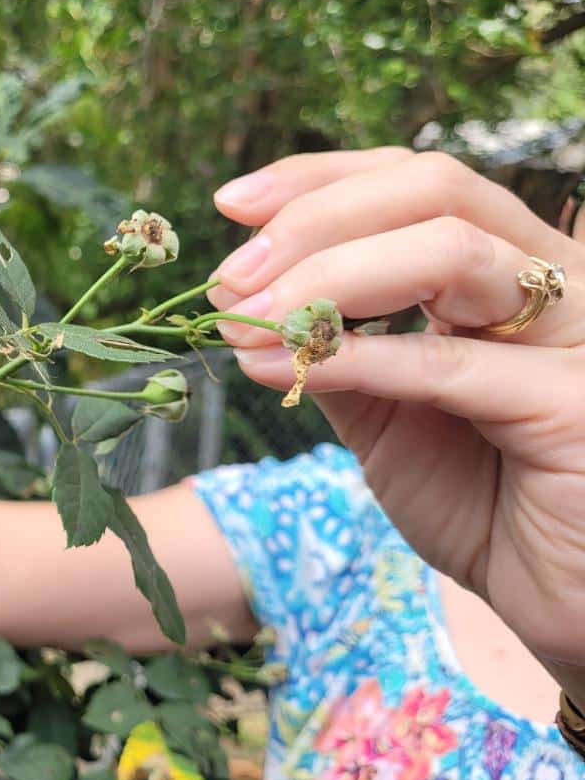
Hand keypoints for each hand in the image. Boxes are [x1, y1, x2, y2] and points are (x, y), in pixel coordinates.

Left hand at [207, 148, 584, 666]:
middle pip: (430, 189)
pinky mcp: (575, 403)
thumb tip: (249, 310)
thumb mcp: (386, 416)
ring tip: (246, 323)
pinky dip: (359, 358)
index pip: (411, 181)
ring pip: (449, 249)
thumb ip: (335, 354)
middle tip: (229, 281)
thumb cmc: (480, 502)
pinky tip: (283, 369)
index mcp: (505, 269)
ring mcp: (577, 332)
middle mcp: (553, 278)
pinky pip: (454, 362)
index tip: (231, 205)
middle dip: (311, 222)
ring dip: (324, 278)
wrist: (558, 599)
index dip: (318, 180)